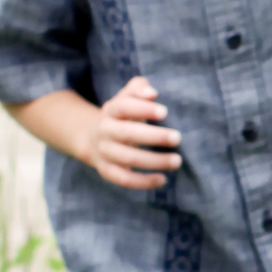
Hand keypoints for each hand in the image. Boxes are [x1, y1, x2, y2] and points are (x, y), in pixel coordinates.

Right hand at [85, 75, 180, 194]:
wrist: (93, 139)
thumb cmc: (122, 116)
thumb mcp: (126, 98)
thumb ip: (138, 89)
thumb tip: (152, 93)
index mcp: (111, 110)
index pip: (124, 107)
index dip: (143, 109)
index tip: (165, 112)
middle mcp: (104, 131)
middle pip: (126, 134)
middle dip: (153, 137)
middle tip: (177, 138)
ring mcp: (104, 152)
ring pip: (128, 158)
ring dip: (154, 161)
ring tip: (177, 161)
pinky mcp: (107, 171)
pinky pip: (124, 179)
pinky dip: (143, 182)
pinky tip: (162, 179)